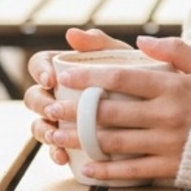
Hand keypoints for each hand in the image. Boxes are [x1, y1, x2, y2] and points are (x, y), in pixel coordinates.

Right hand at [25, 27, 131, 165]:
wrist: (157, 104)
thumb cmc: (134, 73)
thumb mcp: (120, 56)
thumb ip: (99, 42)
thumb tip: (71, 33)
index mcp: (65, 68)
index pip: (39, 63)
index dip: (39, 70)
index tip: (51, 79)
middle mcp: (58, 93)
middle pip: (33, 96)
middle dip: (39, 103)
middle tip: (53, 109)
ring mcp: (61, 119)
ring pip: (39, 124)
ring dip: (43, 130)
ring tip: (55, 136)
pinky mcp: (70, 141)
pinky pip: (55, 148)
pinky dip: (55, 153)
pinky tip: (63, 157)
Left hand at [38, 35, 190, 182]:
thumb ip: (176, 49)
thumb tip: (142, 40)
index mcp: (174, 85)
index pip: (122, 77)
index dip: (89, 75)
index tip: (64, 74)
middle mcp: (168, 114)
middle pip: (110, 111)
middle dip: (74, 109)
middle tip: (48, 107)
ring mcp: (169, 143)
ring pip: (114, 141)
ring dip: (81, 139)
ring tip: (56, 134)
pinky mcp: (172, 168)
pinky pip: (133, 171)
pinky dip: (107, 171)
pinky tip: (88, 168)